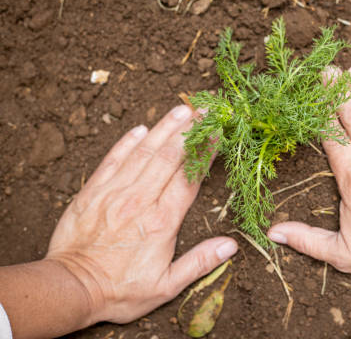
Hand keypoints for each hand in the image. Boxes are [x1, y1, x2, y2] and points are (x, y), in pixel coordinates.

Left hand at [46, 105, 237, 323]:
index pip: (189, 178)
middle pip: (169, 157)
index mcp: (161, 222)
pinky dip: (127, 142)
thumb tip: (230, 246)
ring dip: (164, 128)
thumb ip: (199, 263)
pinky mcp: (92, 192)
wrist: (72, 289)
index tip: (218, 133)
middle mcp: (138, 201)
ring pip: (143, 152)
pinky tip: (140, 129)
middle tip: (205, 110)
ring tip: (182, 109)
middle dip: (189, 131)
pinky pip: (112, 160)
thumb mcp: (166, 287)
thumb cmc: (121, 290)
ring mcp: (113, 193)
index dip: (205, 152)